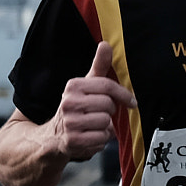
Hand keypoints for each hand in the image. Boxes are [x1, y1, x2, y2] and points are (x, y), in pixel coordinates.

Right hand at [49, 42, 135, 161]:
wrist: (54, 136)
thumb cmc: (76, 108)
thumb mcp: (86, 85)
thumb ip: (99, 66)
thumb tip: (106, 44)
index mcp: (73, 86)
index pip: (107, 86)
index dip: (124, 95)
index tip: (132, 102)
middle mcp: (68, 102)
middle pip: (108, 105)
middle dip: (110, 112)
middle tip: (101, 114)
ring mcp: (70, 122)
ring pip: (106, 123)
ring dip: (106, 127)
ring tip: (94, 126)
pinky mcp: (72, 141)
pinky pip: (101, 139)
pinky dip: (101, 140)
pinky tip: (91, 136)